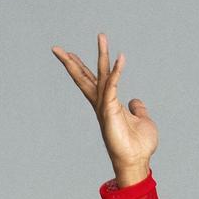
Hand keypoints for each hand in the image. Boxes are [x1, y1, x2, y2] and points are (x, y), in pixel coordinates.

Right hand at [50, 35, 158, 185]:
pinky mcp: (111, 110)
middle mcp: (102, 104)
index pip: (92, 81)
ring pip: (99, 76)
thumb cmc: (139, 145)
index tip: (69, 53)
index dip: (81, 67)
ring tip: (101, 36)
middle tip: (56, 48)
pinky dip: (117, 71)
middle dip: (72, 62)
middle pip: (84, 78)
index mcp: (107, 104)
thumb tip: (135, 101)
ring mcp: (105, 107)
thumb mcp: (141, 120)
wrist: (137, 162)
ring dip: (101, 55)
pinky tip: (120, 58)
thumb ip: (137, 109)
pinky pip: (113, 86)